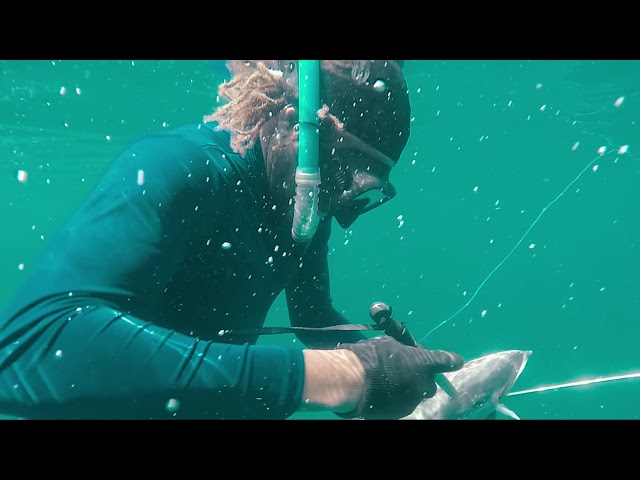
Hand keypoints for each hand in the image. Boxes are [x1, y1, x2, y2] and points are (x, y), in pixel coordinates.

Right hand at [336, 336, 463, 418]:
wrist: (353, 381)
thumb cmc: (371, 357)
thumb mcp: (390, 344)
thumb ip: (404, 351)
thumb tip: (407, 353)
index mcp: (424, 363)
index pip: (448, 361)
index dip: (452, 360)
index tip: (454, 361)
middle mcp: (423, 384)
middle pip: (431, 384)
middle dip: (422, 379)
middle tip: (406, 373)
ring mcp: (412, 401)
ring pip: (416, 395)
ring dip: (408, 389)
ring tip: (388, 383)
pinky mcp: (400, 413)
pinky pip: (402, 404)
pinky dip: (396, 399)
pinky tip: (382, 393)